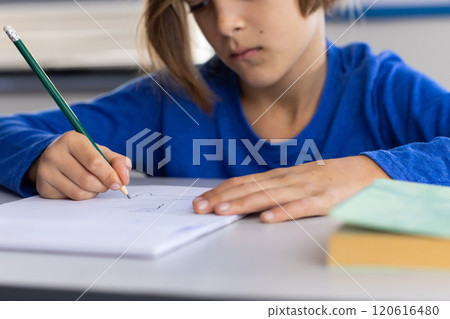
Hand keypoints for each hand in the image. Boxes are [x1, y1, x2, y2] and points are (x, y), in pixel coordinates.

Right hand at [27, 131, 130, 199]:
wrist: (55, 159)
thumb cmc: (82, 155)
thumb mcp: (101, 152)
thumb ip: (117, 161)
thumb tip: (124, 177)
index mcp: (72, 140)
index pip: (94, 162)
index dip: (110, 175)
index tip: (119, 183)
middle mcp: (54, 153)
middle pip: (87, 180)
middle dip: (103, 185)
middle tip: (108, 184)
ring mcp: (46, 171)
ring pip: (79, 192)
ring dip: (94, 192)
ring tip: (95, 184)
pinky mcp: (43, 187)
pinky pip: (71, 199)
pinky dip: (83, 197)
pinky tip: (82, 188)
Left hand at [192, 156, 390, 222]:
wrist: (368, 170)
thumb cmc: (329, 177)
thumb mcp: (297, 180)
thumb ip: (275, 188)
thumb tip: (248, 199)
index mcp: (280, 176)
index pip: (244, 182)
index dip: (221, 191)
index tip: (201, 201)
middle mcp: (288, 179)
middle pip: (250, 188)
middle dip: (222, 198)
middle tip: (199, 207)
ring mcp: (306, 188)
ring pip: (270, 196)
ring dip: (245, 203)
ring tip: (223, 211)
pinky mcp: (326, 199)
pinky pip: (302, 207)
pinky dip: (284, 212)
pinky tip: (268, 218)